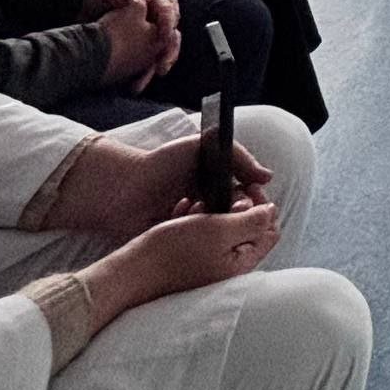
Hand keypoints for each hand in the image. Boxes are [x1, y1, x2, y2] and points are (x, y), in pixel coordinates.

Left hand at [42, 125, 273, 239]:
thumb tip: (268, 176)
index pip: (246, 195)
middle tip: (232, 210)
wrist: (120, 186)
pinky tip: (179, 215)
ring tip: (200, 208)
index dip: (253, 199)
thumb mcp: (199, 147)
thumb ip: (237, 155)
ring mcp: (192, 225)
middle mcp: (208, 206)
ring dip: (212, 220)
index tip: (253, 199)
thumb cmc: (160, 164)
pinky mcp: (177, 241)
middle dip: (236, 213)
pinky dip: (190, 229)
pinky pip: (194, 242)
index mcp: (217, 183)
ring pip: (216, 230)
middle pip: (235, 216)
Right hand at [78, 202, 280, 325]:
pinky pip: (200, 233)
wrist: (132, 270)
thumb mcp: (220, 231)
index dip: (262, 203)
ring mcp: (208, 264)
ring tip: (193, 205)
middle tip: (215, 197)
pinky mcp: (190, 259)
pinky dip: (194, 219)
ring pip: (221, 226)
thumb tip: (272, 210)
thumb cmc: (174, 251)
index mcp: (242, 262)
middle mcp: (228, 266)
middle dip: (233, 205)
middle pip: (246, 226)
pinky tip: (180, 213)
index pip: (270, 229)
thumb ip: (252, 221)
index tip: (244, 188)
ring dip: (211, 210)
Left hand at [93, 0, 165, 87]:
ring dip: (158, 67)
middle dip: (169, 53)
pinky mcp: (142, 49)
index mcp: (153, 0)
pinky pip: (149, 63)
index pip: (168, 11)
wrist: (86, 13)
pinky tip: (135, 86)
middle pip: (171, 35)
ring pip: (162, 52)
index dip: (168, 22)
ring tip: (149, 80)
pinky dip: (144, 75)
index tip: (164, 36)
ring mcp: (150, 34)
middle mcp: (156, 18)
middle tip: (162, 68)